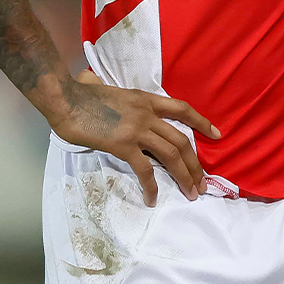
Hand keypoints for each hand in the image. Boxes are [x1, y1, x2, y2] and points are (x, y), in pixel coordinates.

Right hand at [49, 68, 221, 206]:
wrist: (66, 98)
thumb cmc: (80, 93)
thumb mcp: (108, 88)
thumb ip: (114, 94)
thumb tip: (95, 84)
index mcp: (146, 99)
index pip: (182, 109)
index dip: (202, 122)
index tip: (217, 134)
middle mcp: (148, 114)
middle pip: (182, 140)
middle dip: (195, 164)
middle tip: (203, 183)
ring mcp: (137, 129)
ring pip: (171, 155)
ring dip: (184, 176)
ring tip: (191, 193)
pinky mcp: (123, 145)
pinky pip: (144, 169)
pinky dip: (151, 186)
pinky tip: (152, 199)